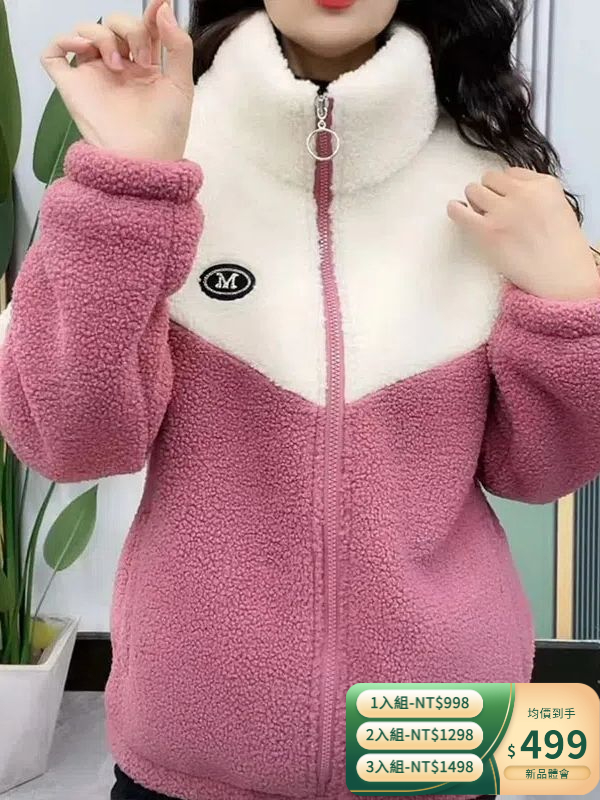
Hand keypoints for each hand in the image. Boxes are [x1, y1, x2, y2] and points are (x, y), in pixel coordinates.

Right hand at [41, 0, 193, 161]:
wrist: (144, 159)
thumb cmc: (166, 130)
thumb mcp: (181, 85)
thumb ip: (178, 45)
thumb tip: (163, 7)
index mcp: (146, 66)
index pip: (143, 27)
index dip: (150, 14)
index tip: (160, 4)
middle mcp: (119, 67)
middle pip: (114, 23)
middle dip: (130, 30)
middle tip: (143, 60)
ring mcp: (94, 75)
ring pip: (86, 30)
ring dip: (103, 36)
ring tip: (118, 66)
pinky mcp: (73, 86)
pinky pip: (54, 52)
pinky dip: (64, 40)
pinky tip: (84, 49)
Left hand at [447, 166, 599, 300]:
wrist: (560, 279)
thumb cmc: (560, 251)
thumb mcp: (558, 209)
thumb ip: (536, 195)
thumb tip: (506, 192)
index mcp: (545, 185)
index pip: (511, 173)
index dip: (506, 189)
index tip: (508, 202)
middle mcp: (523, 193)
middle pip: (490, 178)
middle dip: (489, 192)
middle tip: (494, 212)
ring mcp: (504, 211)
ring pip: (473, 190)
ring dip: (474, 201)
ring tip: (482, 218)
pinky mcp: (487, 230)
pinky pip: (459, 210)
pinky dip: (455, 210)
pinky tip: (456, 211)